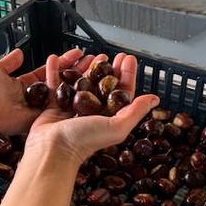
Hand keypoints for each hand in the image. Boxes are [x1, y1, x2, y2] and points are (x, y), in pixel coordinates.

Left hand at [0, 48, 93, 136]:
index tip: (78, 53)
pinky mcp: (42, 118)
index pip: (50, 71)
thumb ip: (9, 61)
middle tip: (94, 60)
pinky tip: (88, 89)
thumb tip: (20, 52)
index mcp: (26, 84)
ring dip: (80, 82)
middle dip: (78, 70)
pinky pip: (60, 107)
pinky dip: (73, 99)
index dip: (64, 62)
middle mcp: (36, 96)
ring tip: (95, 70)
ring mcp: (41, 108)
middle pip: (62, 81)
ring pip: (64, 93)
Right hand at [25, 53, 159, 164]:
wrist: (52, 149)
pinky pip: (55, 85)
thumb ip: (135, 112)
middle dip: (107, 69)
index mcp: (108, 117)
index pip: (121, 92)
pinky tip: (57, 60)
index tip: (128, 59)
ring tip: (89, 55)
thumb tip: (154, 99)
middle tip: (111, 55)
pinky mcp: (53, 107)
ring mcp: (72, 109)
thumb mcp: (117, 127)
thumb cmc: (83, 141)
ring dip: (85, 68)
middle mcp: (91, 113)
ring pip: (80, 82)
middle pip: (102, 85)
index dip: (126, 75)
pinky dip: (56, 72)